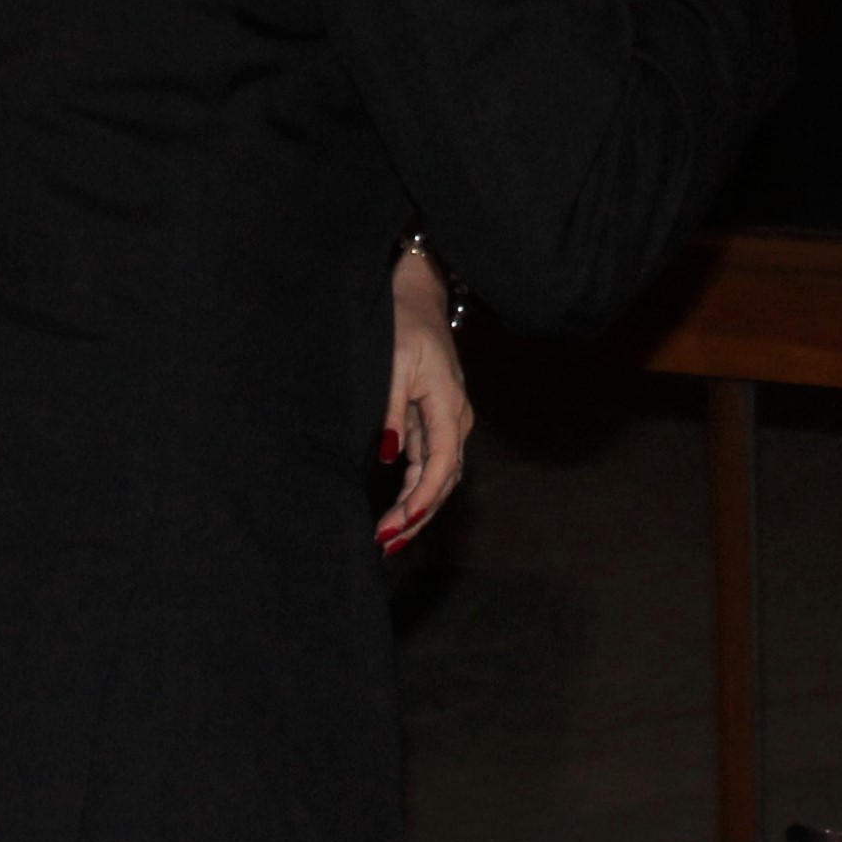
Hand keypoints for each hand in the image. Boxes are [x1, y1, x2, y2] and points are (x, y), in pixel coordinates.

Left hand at [377, 246, 471, 552]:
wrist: (417, 296)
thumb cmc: (403, 325)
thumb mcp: (392, 366)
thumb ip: (392, 411)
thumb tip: (391, 456)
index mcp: (449, 405)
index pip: (441, 466)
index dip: (420, 501)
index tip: (395, 525)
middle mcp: (456, 419)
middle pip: (443, 480)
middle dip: (417, 516)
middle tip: (386, 545)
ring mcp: (448, 421)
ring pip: (438, 476)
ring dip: (416, 508)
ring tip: (388, 536)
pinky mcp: (435, 420)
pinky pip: (430, 464)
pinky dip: (415, 489)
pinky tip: (398, 509)